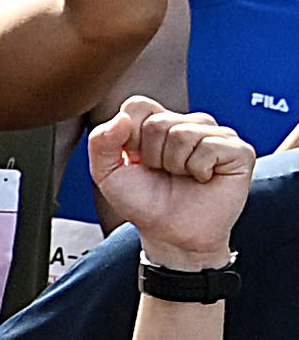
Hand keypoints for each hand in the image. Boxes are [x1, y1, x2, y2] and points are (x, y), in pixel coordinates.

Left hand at [89, 98, 262, 265]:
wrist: (170, 234)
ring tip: (182, 176)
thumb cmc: (145, 203)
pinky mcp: (238, 151)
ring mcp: (216, 135)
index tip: (136, 160)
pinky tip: (202, 179)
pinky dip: (198, 169)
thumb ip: (101, 142)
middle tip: (162, 173)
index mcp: (158, 123)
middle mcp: (188, 124)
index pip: (138, 106)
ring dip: (174, 164)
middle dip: (151, 155)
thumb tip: (121, 117)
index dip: (129, 137)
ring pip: (182, 133)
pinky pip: (209, 146)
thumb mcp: (107, 173)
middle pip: (157, 122)